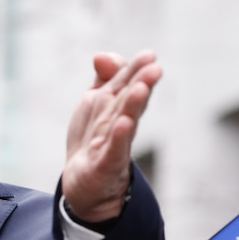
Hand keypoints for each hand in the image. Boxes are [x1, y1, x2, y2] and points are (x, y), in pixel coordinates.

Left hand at [62, 50, 161, 222]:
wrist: (84, 183)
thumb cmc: (94, 139)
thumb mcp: (95, 102)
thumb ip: (104, 78)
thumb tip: (102, 55)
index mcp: (118, 108)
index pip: (128, 86)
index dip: (136, 71)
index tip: (149, 55)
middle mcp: (120, 125)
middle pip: (130, 102)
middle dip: (141, 84)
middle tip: (154, 68)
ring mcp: (114, 146)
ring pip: (124, 123)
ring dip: (133, 106)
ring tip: (141, 88)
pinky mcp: (105, 166)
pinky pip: (113, 150)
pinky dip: (119, 138)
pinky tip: (124, 124)